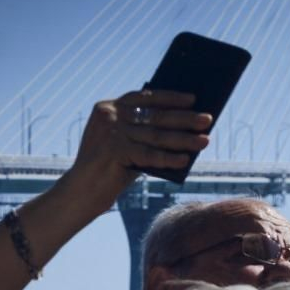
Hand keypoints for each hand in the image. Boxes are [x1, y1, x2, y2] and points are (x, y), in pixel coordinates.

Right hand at [61, 90, 210, 211]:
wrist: (81, 191)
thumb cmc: (108, 168)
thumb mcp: (125, 143)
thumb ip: (145, 133)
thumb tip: (183, 127)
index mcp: (108, 107)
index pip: (144, 97)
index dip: (170, 97)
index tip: (193, 99)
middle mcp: (109, 116)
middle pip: (155, 115)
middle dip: (184, 118)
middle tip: (207, 120)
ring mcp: (110, 133)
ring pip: (156, 135)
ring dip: (184, 138)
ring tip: (205, 140)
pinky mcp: (114, 152)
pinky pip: (149, 155)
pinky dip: (169, 157)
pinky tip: (186, 159)